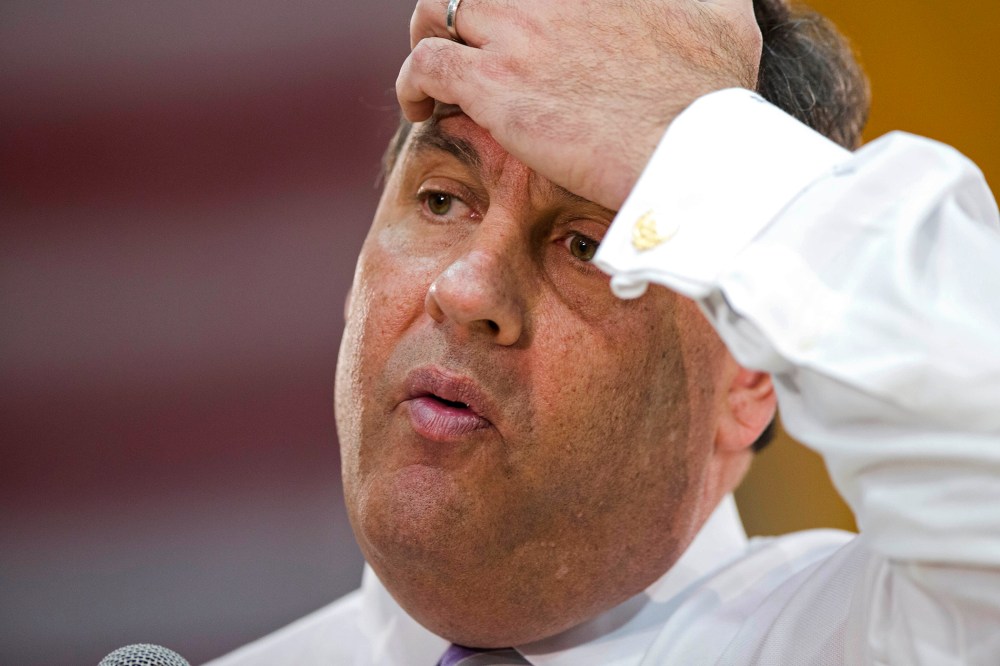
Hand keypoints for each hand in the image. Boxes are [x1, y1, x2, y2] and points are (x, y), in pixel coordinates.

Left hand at [397, 0, 761, 210]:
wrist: (693, 153)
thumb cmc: (715, 96)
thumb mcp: (723, 15)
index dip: (511, 4)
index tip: (514, 23)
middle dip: (459, 6)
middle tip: (464, 42)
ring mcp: (518, 32)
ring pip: (437, 8)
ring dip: (428, 36)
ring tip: (436, 76)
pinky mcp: (495, 85)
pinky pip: (425, 65)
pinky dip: (413, 83)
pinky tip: (422, 108)